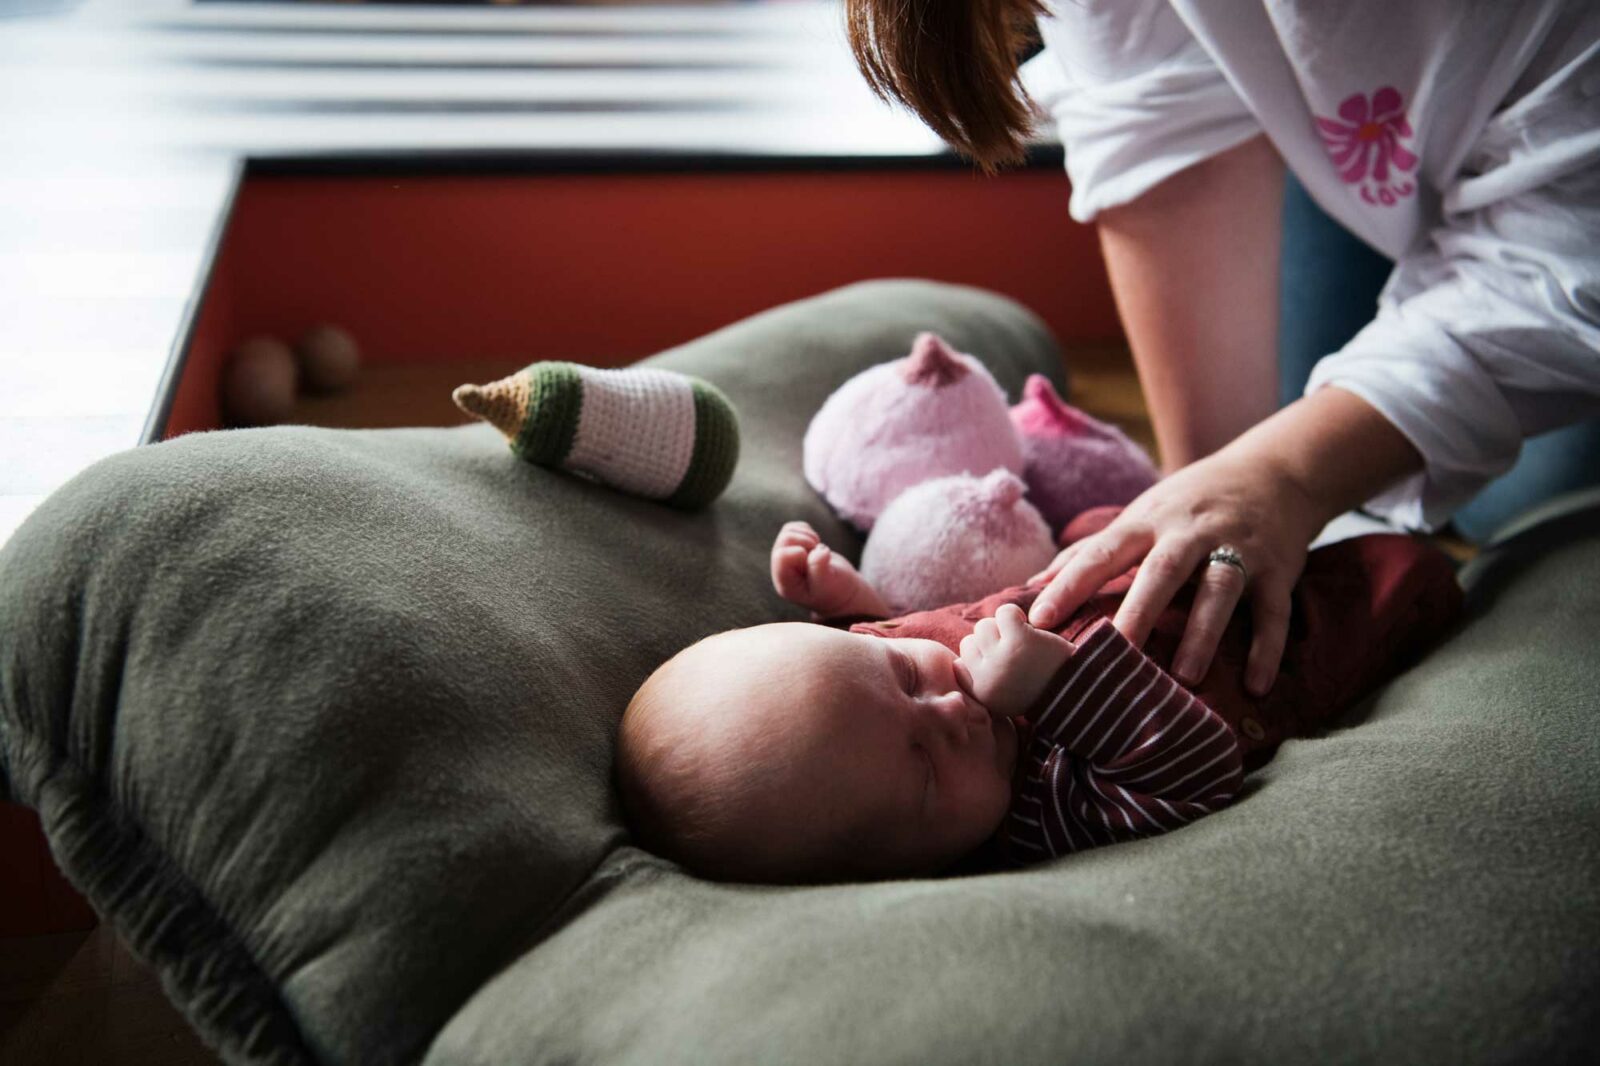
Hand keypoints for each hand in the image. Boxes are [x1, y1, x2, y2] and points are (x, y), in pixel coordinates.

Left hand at [770, 521, 887, 618]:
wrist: (841, 591)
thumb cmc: (835, 592)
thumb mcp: (829, 585)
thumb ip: (819, 569)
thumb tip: (817, 550)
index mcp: (786, 582)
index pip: (781, 556)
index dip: (800, 552)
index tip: (816, 560)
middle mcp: (781, 569)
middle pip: (785, 539)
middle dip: (806, 541)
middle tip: (819, 554)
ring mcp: (786, 557)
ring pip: (788, 531)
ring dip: (808, 537)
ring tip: (817, 551)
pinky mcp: (794, 546)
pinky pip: (794, 527)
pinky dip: (808, 532)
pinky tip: (815, 546)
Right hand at [956, 604, 1075, 717]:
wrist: (1077, 693)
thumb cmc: (1038, 690)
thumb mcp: (1001, 697)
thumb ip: (978, 679)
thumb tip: (957, 659)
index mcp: (980, 694)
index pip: (959, 664)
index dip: (980, 658)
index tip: (1000, 665)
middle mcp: (985, 678)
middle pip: (971, 641)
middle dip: (992, 642)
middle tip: (1016, 653)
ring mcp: (1001, 658)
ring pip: (985, 625)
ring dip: (1004, 628)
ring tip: (1024, 641)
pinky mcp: (1019, 640)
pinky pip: (1004, 612)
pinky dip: (1016, 615)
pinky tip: (1030, 628)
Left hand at [1027, 448, 1321, 695]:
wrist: (1275, 471)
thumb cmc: (1191, 502)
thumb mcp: (1142, 513)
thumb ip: (1093, 548)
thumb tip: (1034, 582)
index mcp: (1149, 521)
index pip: (1103, 552)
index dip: (1070, 584)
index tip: (1039, 618)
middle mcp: (1191, 532)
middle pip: (1162, 571)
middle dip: (1138, 611)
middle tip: (1114, 654)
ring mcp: (1239, 548)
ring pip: (1220, 589)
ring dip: (1203, 632)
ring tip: (1185, 676)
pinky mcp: (1278, 568)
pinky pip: (1274, 612)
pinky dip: (1266, 648)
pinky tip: (1255, 685)